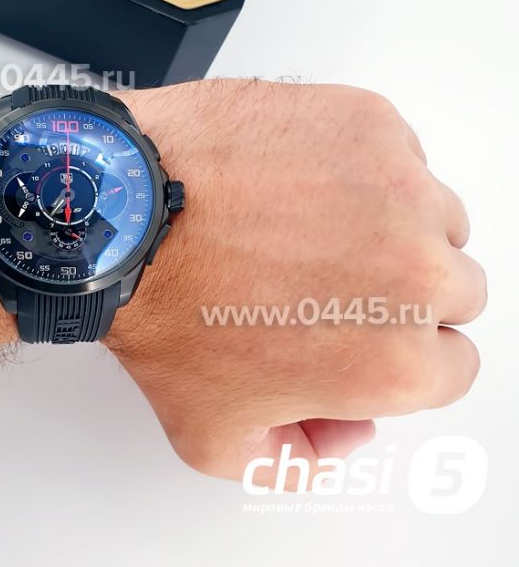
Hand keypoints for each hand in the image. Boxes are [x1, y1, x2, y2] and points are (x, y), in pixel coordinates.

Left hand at [109, 79, 486, 487]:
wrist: (125, 212)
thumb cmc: (161, 308)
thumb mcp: (215, 434)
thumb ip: (297, 457)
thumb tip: (344, 428)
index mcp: (393, 361)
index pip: (452, 367)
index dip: (400, 357)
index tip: (365, 336)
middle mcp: (415, 272)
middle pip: (454, 290)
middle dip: (401, 294)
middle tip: (332, 282)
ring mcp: (397, 185)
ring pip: (432, 216)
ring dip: (390, 226)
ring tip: (311, 228)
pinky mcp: (368, 122)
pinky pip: (397, 155)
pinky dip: (362, 170)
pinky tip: (300, 183)